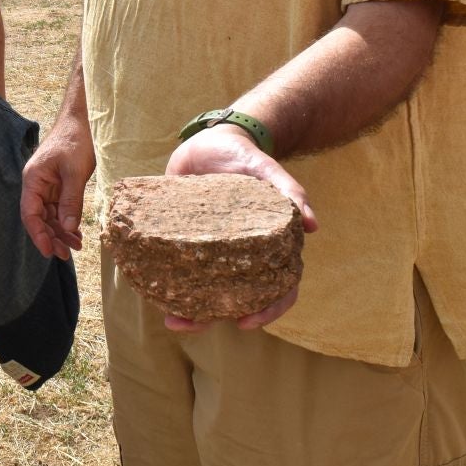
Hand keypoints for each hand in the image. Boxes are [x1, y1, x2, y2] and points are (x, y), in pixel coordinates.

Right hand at [21, 113, 95, 260]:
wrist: (82, 121)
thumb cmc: (75, 140)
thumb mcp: (75, 172)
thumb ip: (71, 201)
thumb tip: (67, 228)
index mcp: (33, 179)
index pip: (30, 213)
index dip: (38, 234)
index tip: (48, 251)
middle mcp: (37, 185)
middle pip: (39, 218)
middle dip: (51, 237)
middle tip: (65, 255)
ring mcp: (47, 186)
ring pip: (50, 216)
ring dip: (61, 232)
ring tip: (75, 247)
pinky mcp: (58, 186)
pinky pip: (59, 209)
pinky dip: (67, 222)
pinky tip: (76, 234)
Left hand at [161, 124, 317, 332]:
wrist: (208, 141)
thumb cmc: (244, 155)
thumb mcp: (265, 168)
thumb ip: (289, 190)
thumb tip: (312, 225)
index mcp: (267, 246)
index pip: (279, 288)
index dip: (268, 309)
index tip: (246, 323)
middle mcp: (240, 255)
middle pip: (235, 297)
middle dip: (212, 317)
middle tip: (186, 325)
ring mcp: (210, 250)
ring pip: (204, 289)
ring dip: (188, 309)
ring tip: (169, 319)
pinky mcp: (183, 240)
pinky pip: (179, 267)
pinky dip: (168, 281)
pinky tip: (153, 291)